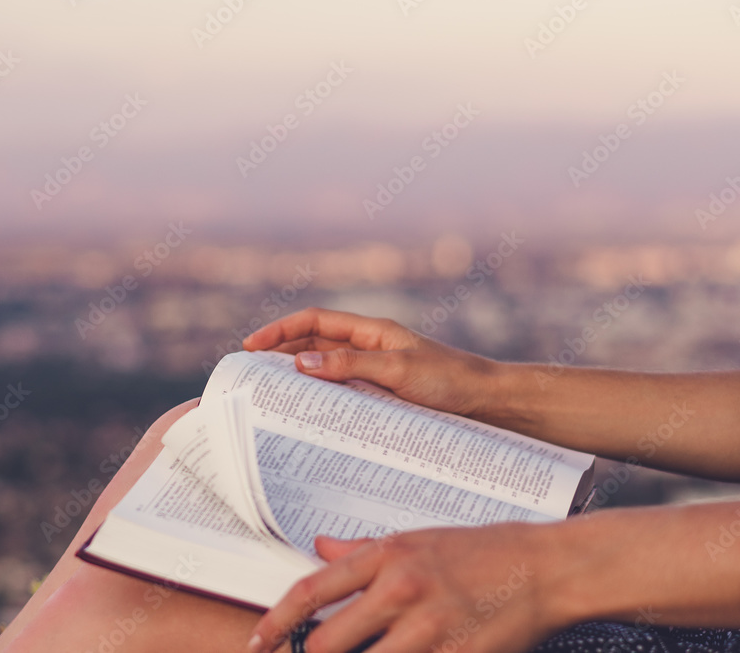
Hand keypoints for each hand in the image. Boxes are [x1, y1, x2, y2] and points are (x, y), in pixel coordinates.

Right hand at [242, 308, 505, 422]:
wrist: (489, 403)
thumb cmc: (450, 381)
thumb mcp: (397, 371)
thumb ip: (350, 365)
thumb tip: (299, 363)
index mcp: (372, 331)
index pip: (315, 321)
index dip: (280, 330)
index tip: (250, 346)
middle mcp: (371, 347)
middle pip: (314, 343)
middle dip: (280, 354)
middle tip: (250, 376)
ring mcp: (376, 371)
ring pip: (326, 369)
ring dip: (299, 379)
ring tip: (270, 398)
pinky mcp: (384, 395)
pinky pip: (343, 392)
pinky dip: (322, 399)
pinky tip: (310, 417)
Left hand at [248, 524, 564, 652]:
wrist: (544, 567)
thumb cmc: (484, 551)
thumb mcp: (418, 538)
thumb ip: (363, 550)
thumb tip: (320, 548)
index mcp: (388, 555)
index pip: (312, 591)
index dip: (276, 622)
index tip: (258, 643)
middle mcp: (402, 589)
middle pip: (328, 642)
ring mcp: (429, 628)